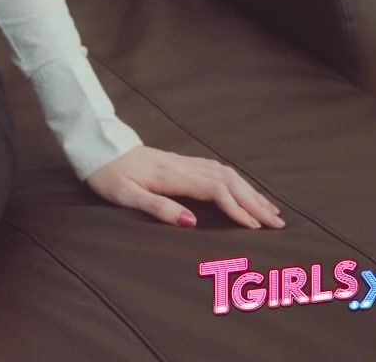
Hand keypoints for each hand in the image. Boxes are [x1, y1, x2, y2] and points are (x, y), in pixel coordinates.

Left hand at [84, 146, 285, 229]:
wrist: (97, 147)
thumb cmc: (106, 175)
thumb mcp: (124, 195)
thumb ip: (156, 207)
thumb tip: (191, 223)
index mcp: (171, 175)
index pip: (215, 190)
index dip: (237, 208)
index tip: (255, 228)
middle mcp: (182, 165)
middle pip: (228, 181)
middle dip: (255, 201)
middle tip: (278, 223)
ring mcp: (183, 161)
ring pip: (226, 173)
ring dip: (250, 191)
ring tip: (270, 210)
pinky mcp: (180, 161)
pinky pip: (216, 169)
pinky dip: (236, 181)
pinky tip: (245, 190)